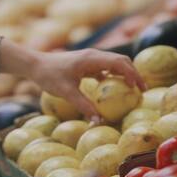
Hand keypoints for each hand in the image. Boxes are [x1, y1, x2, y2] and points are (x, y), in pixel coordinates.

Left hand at [28, 49, 145, 120]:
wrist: (35, 64)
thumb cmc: (49, 75)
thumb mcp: (66, 92)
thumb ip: (84, 106)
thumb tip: (99, 121)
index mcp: (91, 59)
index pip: (119, 63)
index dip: (132, 75)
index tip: (140, 88)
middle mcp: (94, 56)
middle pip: (121, 61)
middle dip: (133, 74)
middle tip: (141, 91)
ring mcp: (90, 58)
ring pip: (114, 63)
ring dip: (124, 74)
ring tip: (132, 90)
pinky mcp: (86, 63)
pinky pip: (105, 68)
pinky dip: (113, 76)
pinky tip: (113, 89)